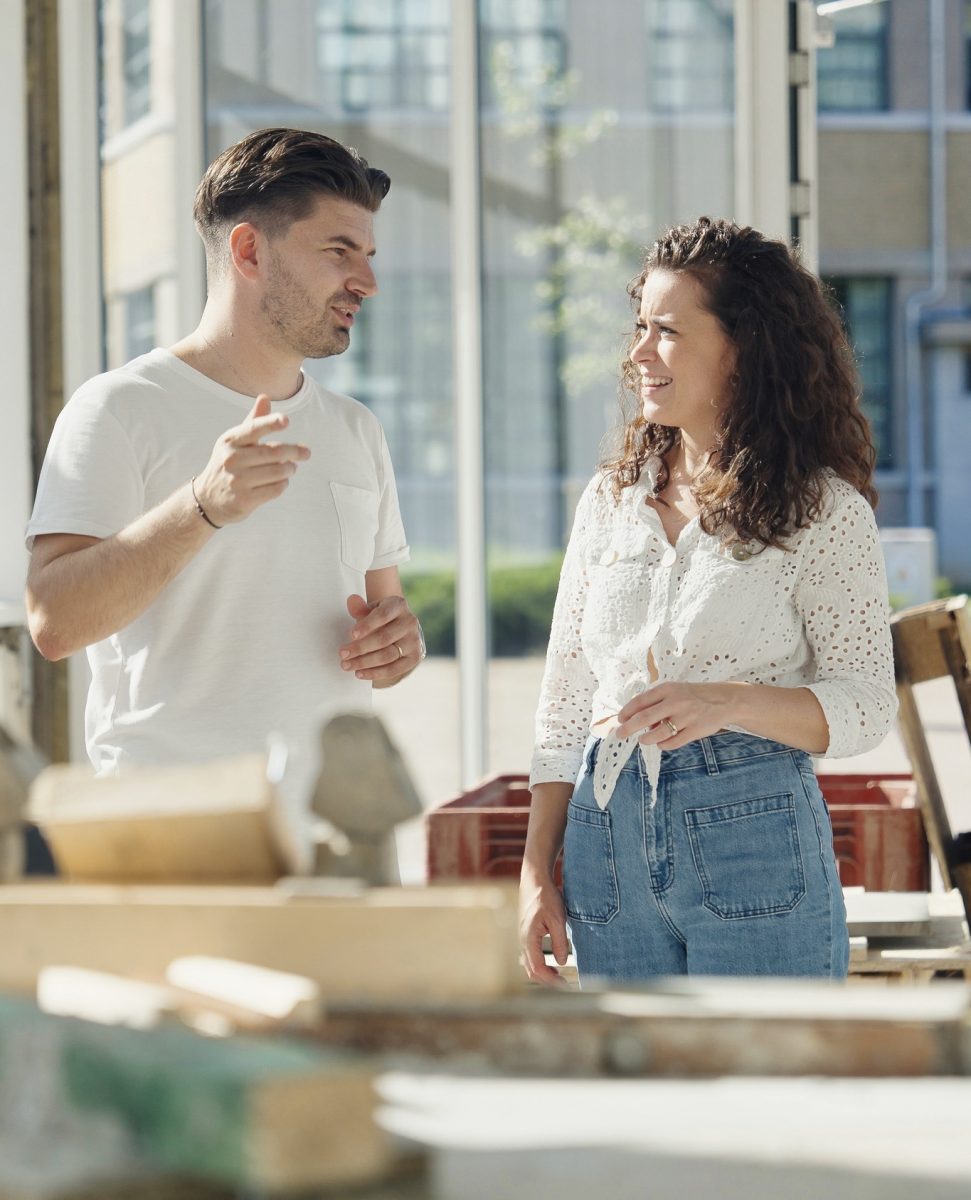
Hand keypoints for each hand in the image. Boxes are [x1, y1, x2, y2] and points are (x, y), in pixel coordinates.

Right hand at [193, 395, 310, 524]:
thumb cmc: (228, 464)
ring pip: (278, 471)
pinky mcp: (245, 500)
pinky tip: (281, 481)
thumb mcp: (235, 442)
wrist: (208, 499)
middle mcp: (231, 460)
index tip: (286, 420)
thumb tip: (265, 397)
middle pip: (273, 452)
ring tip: (291, 467)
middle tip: (306, 452)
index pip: (253, 429)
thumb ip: (253, 422)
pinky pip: (275, 489)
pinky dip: (283, 484)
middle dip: (294, 452)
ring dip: (290, 469)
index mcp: (229, 441)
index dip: (270, 423)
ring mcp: (237, 481)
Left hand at [340, 593, 422, 681]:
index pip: (382, 615)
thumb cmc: (381, 619)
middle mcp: (409, 622)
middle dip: (360, 648)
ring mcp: (414, 641)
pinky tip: (360, 673)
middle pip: (384, 638)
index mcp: (398, 606)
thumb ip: (361, 608)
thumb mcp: (372, 610)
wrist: (401, 629)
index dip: (367, 625)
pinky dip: (375, 673)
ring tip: (347, 665)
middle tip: (343, 654)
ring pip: (388, 655)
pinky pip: (394, 669)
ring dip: (365, 663)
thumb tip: (351, 601)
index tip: (351, 634)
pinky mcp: (414, 658)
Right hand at [519, 867, 569, 986]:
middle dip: (548, 982)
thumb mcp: (558, 918)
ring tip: (560, 979)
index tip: (566, 986)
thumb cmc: (546, 898)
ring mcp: (523, 940)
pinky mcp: (527, 937)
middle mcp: (523, 942)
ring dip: (544, 975)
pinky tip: (552, 967)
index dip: (552, 981)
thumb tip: (560, 963)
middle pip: (532, 971)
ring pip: (530, 966)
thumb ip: (559, 941)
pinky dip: (540, 967)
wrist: (535, 882)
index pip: (538, 969)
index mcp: (529, 939)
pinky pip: (531, 958)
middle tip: (566, 987)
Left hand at [614, 681, 732, 748]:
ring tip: (644, 740)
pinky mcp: (695, 731)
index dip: (627, 711)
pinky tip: (661, 743)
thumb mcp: (676, 691)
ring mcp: (686, 717)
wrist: (725, 700)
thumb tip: (638, 720)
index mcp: (668, 689)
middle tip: (619, 734)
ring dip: (646, 739)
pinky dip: (663, 745)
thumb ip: (658, 702)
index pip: (641, 701)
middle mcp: (676, 702)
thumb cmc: (694, 696)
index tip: (620, 720)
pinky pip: (673, 742)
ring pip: (658, 733)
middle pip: (644, 717)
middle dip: (628, 728)